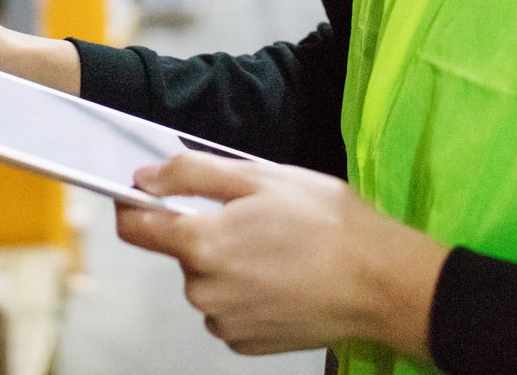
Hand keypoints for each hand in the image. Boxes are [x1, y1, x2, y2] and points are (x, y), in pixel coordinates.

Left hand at [115, 154, 447, 358]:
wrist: (380, 282)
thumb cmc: (327, 222)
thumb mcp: (261, 177)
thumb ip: (191, 173)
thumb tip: (144, 178)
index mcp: (201, 243)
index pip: (136, 227)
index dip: (136, 205)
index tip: (148, 194)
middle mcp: (203, 289)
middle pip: (182, 253)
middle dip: (207, 232)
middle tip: (256, 218)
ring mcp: (225, 321)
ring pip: (207, 282)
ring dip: (229, 264)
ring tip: (278, 249)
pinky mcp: (246, 343)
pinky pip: (228, 310)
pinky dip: (246, 293)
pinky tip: (282, 279)